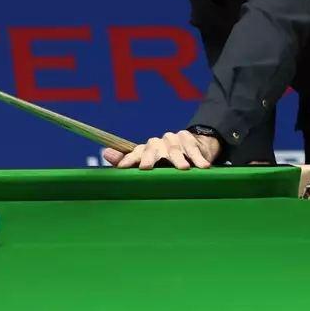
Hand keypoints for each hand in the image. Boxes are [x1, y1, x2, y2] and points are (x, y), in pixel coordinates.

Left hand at [101, 131, 219, 169]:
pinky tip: (203, 167)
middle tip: (147, 167)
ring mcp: (175, 141)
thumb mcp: (147, 160)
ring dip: (179, 159)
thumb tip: (106, 152)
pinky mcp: (191, 142)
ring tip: (183, 169)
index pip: (135, 153)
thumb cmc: (165, 158)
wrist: (192, 145)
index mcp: (146, 148)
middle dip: (150, 158)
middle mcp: (159, 143)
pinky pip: (195, 151)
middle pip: (152, 148)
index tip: (122, 169)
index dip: (128, 160)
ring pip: (175, 150)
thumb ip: (127, 159)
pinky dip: (199, 159)